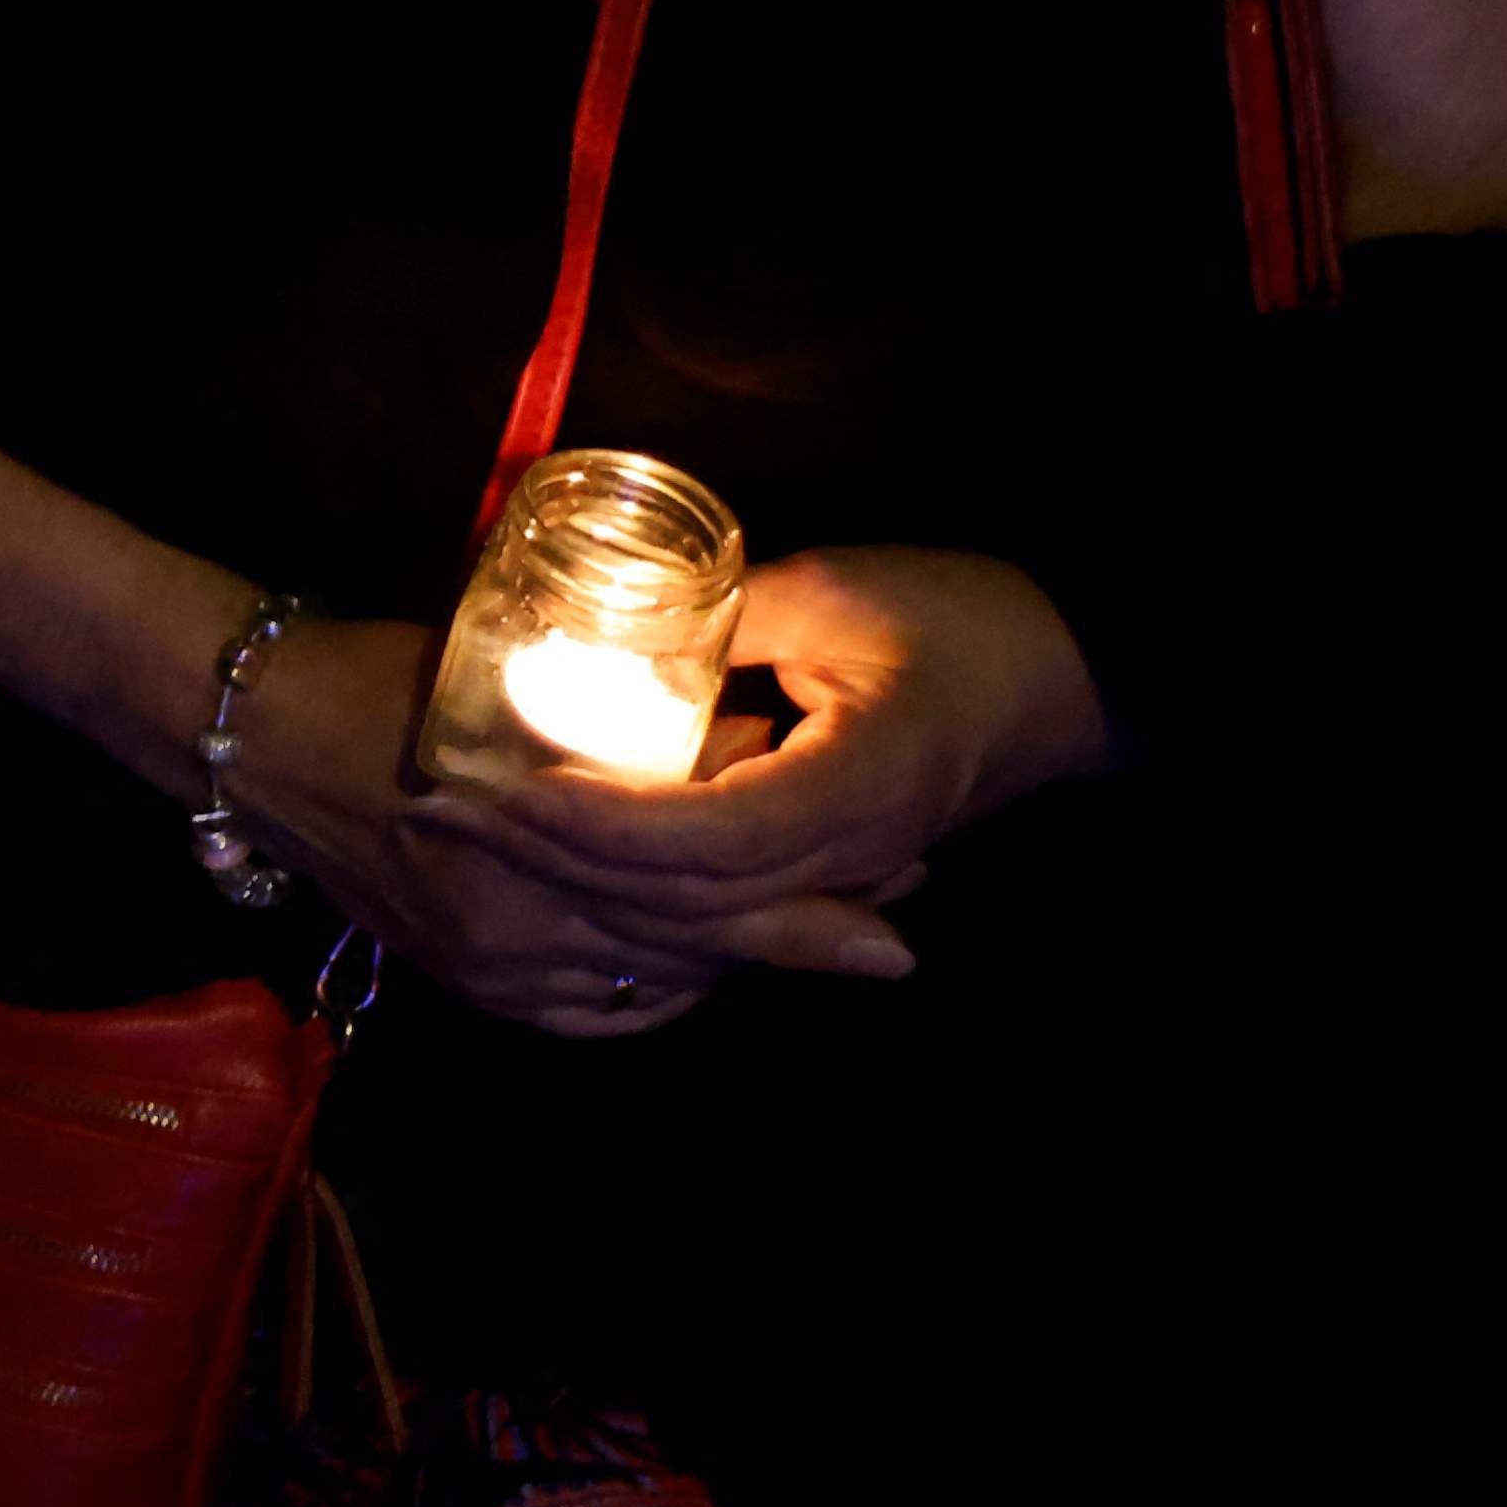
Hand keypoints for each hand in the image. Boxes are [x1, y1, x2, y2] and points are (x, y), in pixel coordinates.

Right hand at [168, 617, 846, 1042]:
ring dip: (745, 955)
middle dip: (806, 924)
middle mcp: (522, 919)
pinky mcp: (474, 986)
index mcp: (539, 829)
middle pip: (704, 940)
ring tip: (829, 928)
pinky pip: (602, 1013)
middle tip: (899, 907)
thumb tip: (749, 735)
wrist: (253, 733)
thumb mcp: (516, 680)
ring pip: (662, 979)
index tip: (894, 851)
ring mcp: (496, 965)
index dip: (809, 869)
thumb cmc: (382, 677)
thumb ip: (622, 726)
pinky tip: (702, 965)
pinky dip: (664, 989)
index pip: (708, 872)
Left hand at [431, 546, 1105, 997]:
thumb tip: (609, 622)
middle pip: (686, 895)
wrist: (1063, 675)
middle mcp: (848, 852)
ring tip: (480, 832)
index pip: (701, 838)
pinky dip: (641, 887)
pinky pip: (726, 899)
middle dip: (559, 860)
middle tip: (443, 810)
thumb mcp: (837, 594)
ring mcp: (844, 870)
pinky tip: (564, 860)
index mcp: (853, 789)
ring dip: (587, 881)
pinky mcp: (832, 865)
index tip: (505, 786)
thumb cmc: (958, 617)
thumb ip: (726, 617)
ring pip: (700, 912)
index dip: (596, 822)